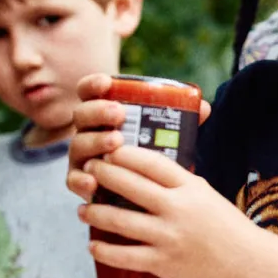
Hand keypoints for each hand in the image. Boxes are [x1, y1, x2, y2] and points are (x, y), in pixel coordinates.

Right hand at [66, 73, 211, 202]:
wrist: (145, 194)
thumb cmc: (153, 155)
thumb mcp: (167, 136)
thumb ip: (181, 120)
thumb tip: (204, 107)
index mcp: (103, 114)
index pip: (90, 92)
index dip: (93, 84)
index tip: (106, 83)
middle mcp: (88, 131)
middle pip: (82, 115)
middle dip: (98, 111)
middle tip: (119, 113)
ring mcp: (82, 157)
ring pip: (78, 145)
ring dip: (95, 142)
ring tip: (117, 142)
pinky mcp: (80, 182)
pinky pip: (73, 180)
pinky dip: (81, 180)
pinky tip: (93, 182)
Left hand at [79, 145, 259, 277]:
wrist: (249, 265)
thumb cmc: (227, 228)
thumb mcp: (206, 195)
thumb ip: (178, 183)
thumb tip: (143, 167)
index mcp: (190, 187)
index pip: (151, 162)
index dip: (125, 153)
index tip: (108, 149)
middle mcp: (178, 209)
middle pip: (129, 185)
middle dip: (102, 174)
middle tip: (87, 170)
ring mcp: (169, 236)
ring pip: (119, 219)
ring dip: (94, 212)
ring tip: (82, 208)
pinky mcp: (164, 263)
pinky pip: (125, 256)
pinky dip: (104, 250)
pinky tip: (93, 245)